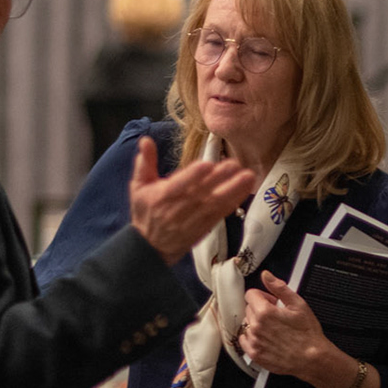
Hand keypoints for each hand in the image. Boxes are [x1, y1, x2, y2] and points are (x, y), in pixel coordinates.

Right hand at [128, 137, 253, 264]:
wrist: (151, 247)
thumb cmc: (145, 211)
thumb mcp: (139, 186)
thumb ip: (145, 163)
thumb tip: (146, 140)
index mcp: (162, 197)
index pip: (178, 186)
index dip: (192, 176)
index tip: (206, 164)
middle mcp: (179, 209)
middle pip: (201, 193)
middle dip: (219, 178)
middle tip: (234, 164)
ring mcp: (194, 219)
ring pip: (214, 203)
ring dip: (233, 190)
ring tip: (248, 176)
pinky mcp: (205, 226)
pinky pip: (221, 213)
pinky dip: (234, 201)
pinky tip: (246, 189)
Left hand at [238, 271, 336, 383]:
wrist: (311, 358)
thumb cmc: (307, 333)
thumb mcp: (298, 304)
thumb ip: (279, 287)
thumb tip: (267, 276)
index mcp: (265, 312)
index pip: (250, 295)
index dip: (263, 296)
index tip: (271, 301)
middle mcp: (256, 327)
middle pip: (248, 308)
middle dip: (260, 309)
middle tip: (275, 315)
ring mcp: (254, 341)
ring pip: (246, 324)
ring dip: (256, 323)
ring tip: (272, 328)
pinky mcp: (254, 354)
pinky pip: (244, 340)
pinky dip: (251, 338)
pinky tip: (266, 338)